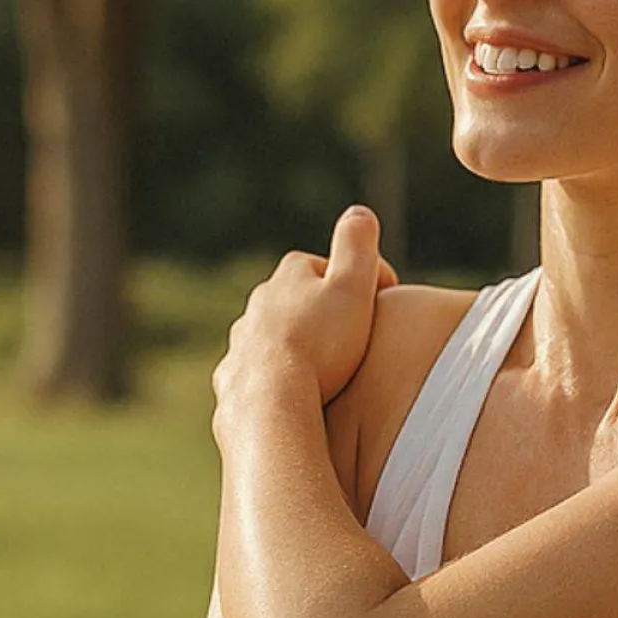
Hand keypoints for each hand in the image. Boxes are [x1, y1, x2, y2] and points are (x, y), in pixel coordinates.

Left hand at [213, 206, 399, 413]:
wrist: (271, 405)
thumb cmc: (319, 345)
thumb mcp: (352, 286)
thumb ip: (357, 245)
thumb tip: (360, 213)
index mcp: (289, 277)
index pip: (329, 267)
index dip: (362, 283)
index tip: (385, 305)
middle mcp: (258, 305)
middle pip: (299, 301)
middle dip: (325, 314)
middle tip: (358, 341)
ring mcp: (241, 344)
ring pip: (275, 338)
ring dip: (299, 348)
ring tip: (328, 374)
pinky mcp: (233, 381)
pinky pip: (258, 376)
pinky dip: (277, 380)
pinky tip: (296, 398)